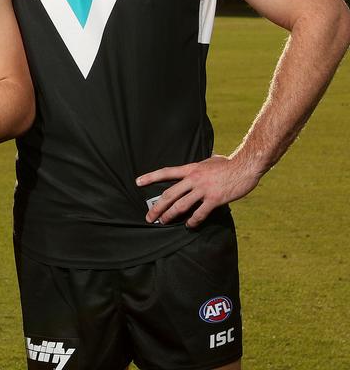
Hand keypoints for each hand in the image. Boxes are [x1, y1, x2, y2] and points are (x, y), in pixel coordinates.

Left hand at [136, 154, 261, 226]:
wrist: (245, 166)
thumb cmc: (229, 163)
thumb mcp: (211, 159)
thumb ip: (202, 164)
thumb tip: (205, 158)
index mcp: (190, 169)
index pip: (166, 172)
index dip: (150, 177)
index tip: (137, 182)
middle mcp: (193, 179)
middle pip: (169, 194)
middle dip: (157, 207)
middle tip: (149, 217)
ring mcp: (203, 190)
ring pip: (181, 205)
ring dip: (170, 215)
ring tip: (164, 222)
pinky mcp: (215, 199)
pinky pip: (200, 213)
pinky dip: (193, 221)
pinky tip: (189, 225)